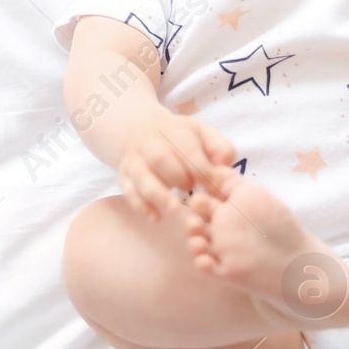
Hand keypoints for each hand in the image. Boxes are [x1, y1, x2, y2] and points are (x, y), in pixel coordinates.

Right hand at [117, 110, 236, 221]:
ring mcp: (134, 160)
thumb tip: (224, 166)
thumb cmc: (179, 138)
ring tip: (175, 210)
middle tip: (192, 191)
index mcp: (173, 129)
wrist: (139, 130)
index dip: (201, 168)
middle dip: (178, 177)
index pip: (186, 147)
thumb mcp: (202, 133)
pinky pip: (128, 191)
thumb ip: (219, 146)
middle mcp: (149, 143)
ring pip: (141, 176)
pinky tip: (156, 218)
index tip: (213, 187)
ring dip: (158, 195)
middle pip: (160, 159)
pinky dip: (141, 206)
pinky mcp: (123, 176)